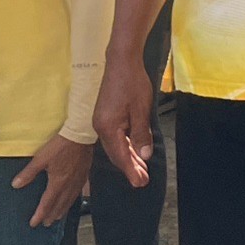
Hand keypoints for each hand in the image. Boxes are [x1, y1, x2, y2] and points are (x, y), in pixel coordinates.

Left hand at [13, 133, 94, 227]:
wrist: (81, 134)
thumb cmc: (60, 146)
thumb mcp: (41, 158)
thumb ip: (29, 173)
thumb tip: (15, 185)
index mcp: (57, 182)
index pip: (47, 203)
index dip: (39, 214)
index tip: (34, 223)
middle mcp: (69, 185)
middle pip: (60, 204)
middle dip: (52, 215)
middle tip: (46, 224)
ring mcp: (78, 180)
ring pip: (70, 200)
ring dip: (63, 209)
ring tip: (58, 216)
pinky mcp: (84, 174)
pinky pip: (78, 192)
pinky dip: (73, 199)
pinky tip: (72, 199)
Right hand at [93, 50, 154, 186]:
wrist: (121, 62)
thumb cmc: (133, 82)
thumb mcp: (141, 109)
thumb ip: (141, 134)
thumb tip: (144, 155)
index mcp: (107, 127)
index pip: (120, 155)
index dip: (131, 170)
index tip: (140, 183)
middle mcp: (100, 127)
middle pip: (116, 153)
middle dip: (129, 167)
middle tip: (143, 180)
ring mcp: (101, 122)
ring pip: (115, 146)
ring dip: (128, 157)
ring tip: (141, 169)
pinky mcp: (105, 117)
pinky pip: (115, 137)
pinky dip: (124, 146)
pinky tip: (133, 151)